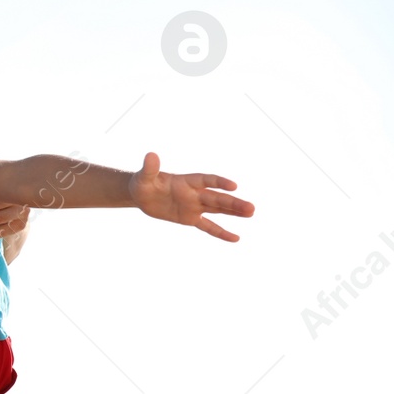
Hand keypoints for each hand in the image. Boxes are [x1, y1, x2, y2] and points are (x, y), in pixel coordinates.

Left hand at [129, 152, 254, 241]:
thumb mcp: (143, 177)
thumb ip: (149, 168)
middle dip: (233, 203)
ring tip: (251, 213)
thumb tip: (151, 155)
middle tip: (251, 208)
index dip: (219, 183)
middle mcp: (194, 193)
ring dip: (234, 213)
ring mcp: (194, 206)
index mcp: (186, 181)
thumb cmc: (143, 183)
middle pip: (217, 198)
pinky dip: (220, 232)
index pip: (206, 180)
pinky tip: (235, 238)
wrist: (142, 195)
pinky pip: (208, 226)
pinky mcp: (190, 219)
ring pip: (218, 210)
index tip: (233, 186)